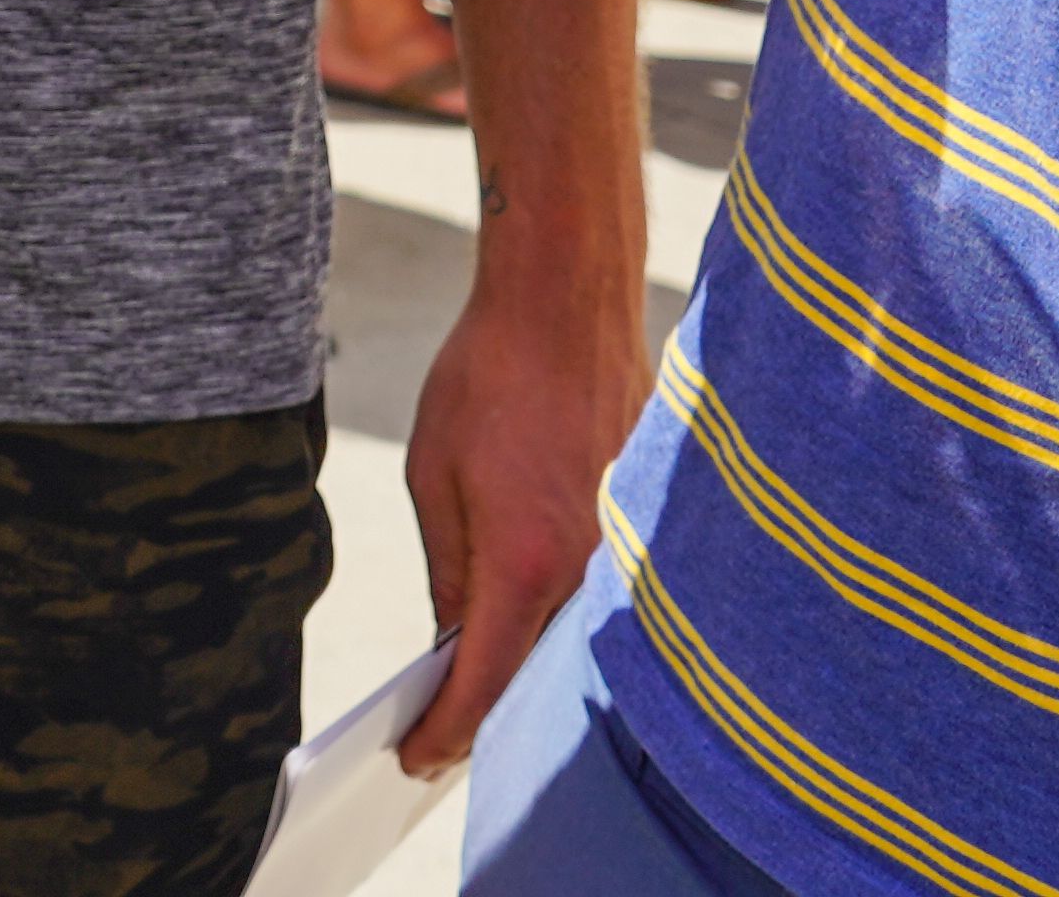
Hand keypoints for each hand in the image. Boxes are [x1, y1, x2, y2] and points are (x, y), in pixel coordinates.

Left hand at [401, 269, 650, 773]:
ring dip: (528, 659)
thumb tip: (454, 637)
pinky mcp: (643, 521)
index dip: (447, 733)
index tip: (415, 759)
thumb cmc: (488, 376)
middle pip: (536, 672)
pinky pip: (601, 589)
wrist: (566, 298)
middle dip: (488, 710)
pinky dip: (561, 610)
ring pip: (572, 635)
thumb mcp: (432, 474)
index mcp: (525, 563)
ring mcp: (625, 547)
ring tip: (475, 677)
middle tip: (437, 735)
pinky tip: (528, 610)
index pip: (486, 686)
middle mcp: (587, 569)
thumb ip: (448, 569)